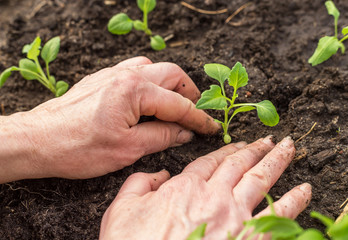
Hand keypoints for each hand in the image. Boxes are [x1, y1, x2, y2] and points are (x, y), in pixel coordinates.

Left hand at [0, 57, 218, 181]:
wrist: (38, 140)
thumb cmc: (78, 147)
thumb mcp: (127, 149)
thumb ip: (162, 136)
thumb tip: (185, 132)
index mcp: (134, 90)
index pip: (178, 103)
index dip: (198, 118)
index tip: (211, 127)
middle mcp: (125, 74)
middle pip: (171, 74)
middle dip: (189, 93)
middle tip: (195, 114)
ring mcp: (112, 73)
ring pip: (153, 68)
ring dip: (169, 84)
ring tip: (173, 106)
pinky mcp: (102, 78)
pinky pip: (134, 70)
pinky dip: (150, 81)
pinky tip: (147, 99)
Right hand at [99, 136, 311, 239]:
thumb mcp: (122, 209)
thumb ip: (140, 183)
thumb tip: (159, 174)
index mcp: (186, 187)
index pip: (211, 161)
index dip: (227, 150)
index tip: (240, 144)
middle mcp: (215, 197)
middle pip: (240, 165)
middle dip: (257, 150)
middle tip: (270, 140)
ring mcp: (235, 218)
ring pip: (262, 181)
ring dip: (277, 163)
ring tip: (290, 150)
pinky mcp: (250, 239)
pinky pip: (279, 216)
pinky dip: (294, 201)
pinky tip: (305, 190)